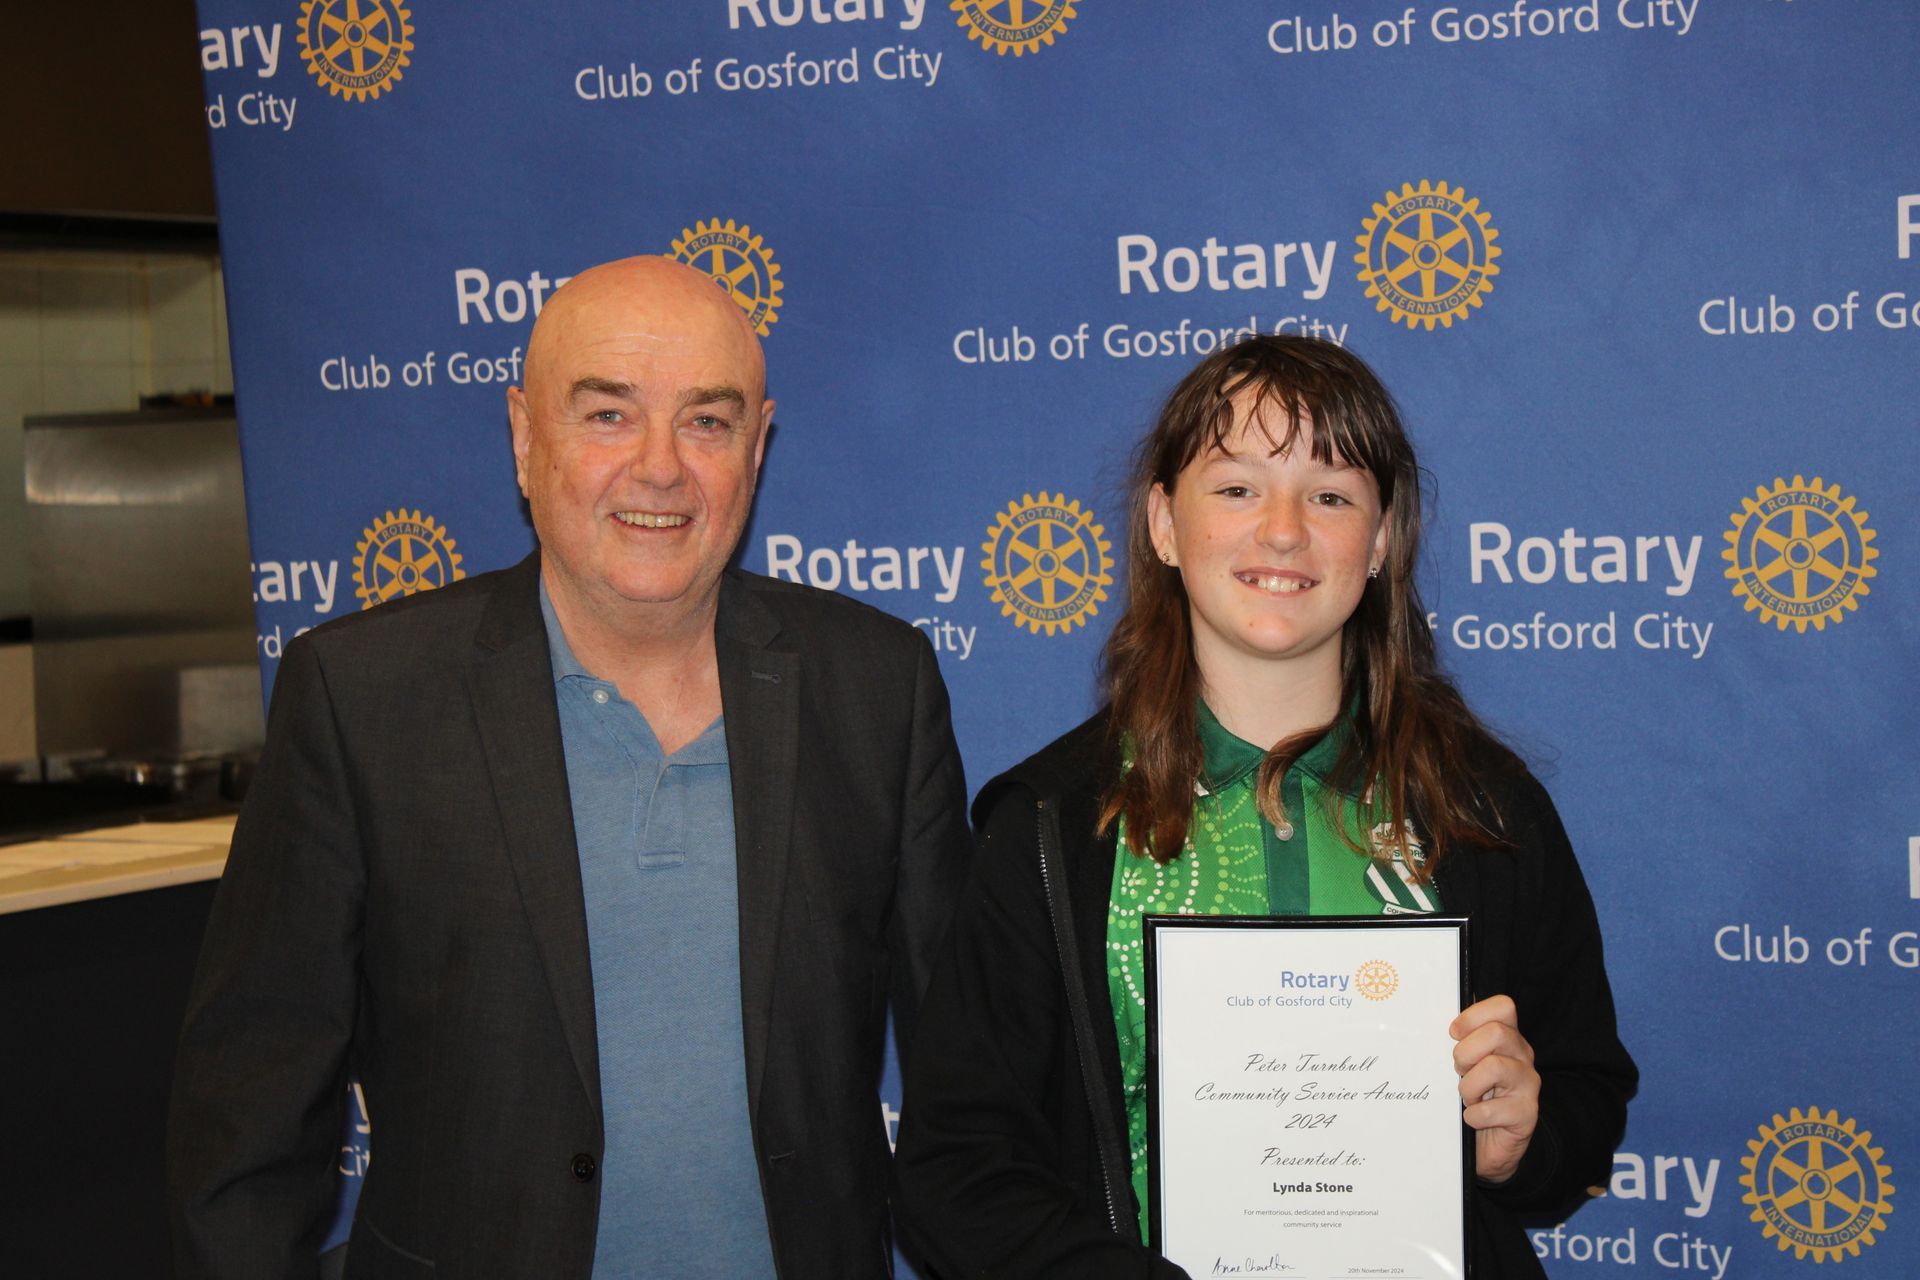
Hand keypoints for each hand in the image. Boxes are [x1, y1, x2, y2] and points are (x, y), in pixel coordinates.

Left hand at [1449, 995, 1539, 1184]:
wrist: (1490, 1145)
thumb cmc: (1474, 1096)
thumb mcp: (1466, 1065)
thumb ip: (1458, 1043)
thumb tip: (1424, 1025)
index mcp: (1508, 1037)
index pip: (1504, 1006)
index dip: (1474, 1016)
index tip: (1453, 1034)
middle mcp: (1523, 1056)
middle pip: (1497, 1032)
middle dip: (1466, 1052)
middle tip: (1459, 1071)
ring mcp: (1528, 1084)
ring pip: (1494, 1067)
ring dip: (1468, 1086)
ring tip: (1467, 1097)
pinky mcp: (1527, 1114)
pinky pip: (1491, 1110)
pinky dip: (1473, 1116)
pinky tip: (1473, 1118)